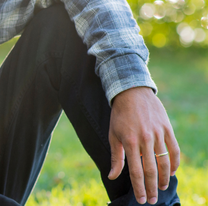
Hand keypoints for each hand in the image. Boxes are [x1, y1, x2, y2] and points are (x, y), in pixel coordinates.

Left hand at [108, 87, 179, 204]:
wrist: (132, 93)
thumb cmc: (119, 116)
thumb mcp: (113, 136)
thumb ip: (116, 158)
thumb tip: (113, 176)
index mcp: (130, 142)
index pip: (136, 172)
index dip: (139, 187)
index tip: (141, 199)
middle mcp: (145, 140)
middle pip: (151, 170)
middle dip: (152, 188)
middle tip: (153, 200)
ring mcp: (158, 134)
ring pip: (164, 162)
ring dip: (164, 178)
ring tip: (161, 188)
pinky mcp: (167, 129)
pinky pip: (174, 150)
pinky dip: (174, 163)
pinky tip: (171, 172)